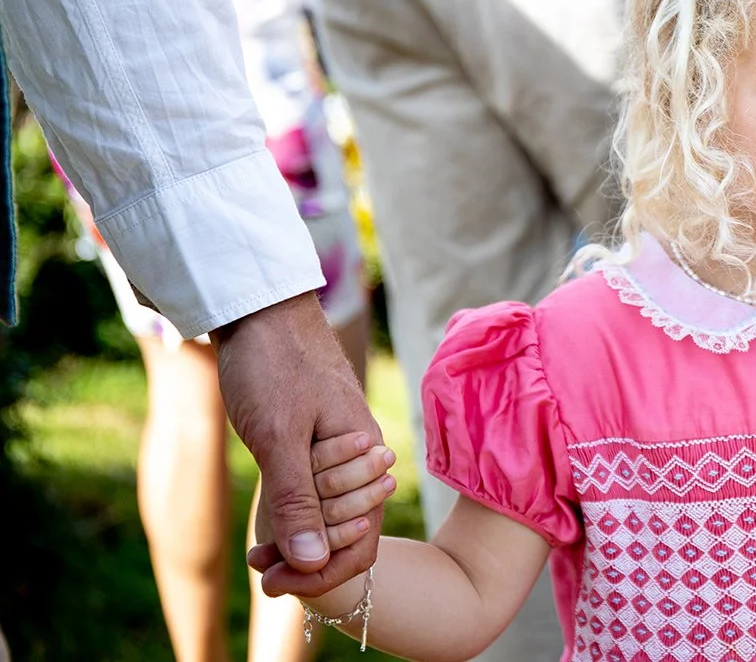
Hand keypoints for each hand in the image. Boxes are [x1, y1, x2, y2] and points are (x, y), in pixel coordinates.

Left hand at [214, 292, 383, 597]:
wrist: (260, 307)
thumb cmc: (273, 365)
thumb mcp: (279, 437)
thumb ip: (299, 500)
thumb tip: (313, 563)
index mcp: (364, 452)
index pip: (363, 537)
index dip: (324, 572)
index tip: (277, 582)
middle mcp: (361, 452)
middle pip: (349, 530)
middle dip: (307, 559)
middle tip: (259, 568)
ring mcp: (339, 443)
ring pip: (331, 510)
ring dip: (299, 538)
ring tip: (258, 554)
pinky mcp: (316, 435)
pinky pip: (316, 488)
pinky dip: (294, 511)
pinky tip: (268, 522)